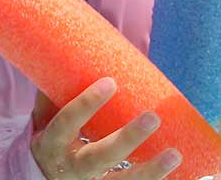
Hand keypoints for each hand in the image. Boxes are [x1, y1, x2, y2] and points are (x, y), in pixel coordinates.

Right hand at [29, 77, 183, 178]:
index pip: (66, 123)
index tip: (110, 82)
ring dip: (149, 171)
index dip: (86, 104)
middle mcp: (71, 168)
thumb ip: (55, 93)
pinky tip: (176, 170)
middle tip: (152, 118)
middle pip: (98, 157)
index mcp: (51, 144)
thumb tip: (71, 54)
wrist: (44, 179)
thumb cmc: (50, 140)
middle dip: (126, 139)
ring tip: (174, 155)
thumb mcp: (45, 119)